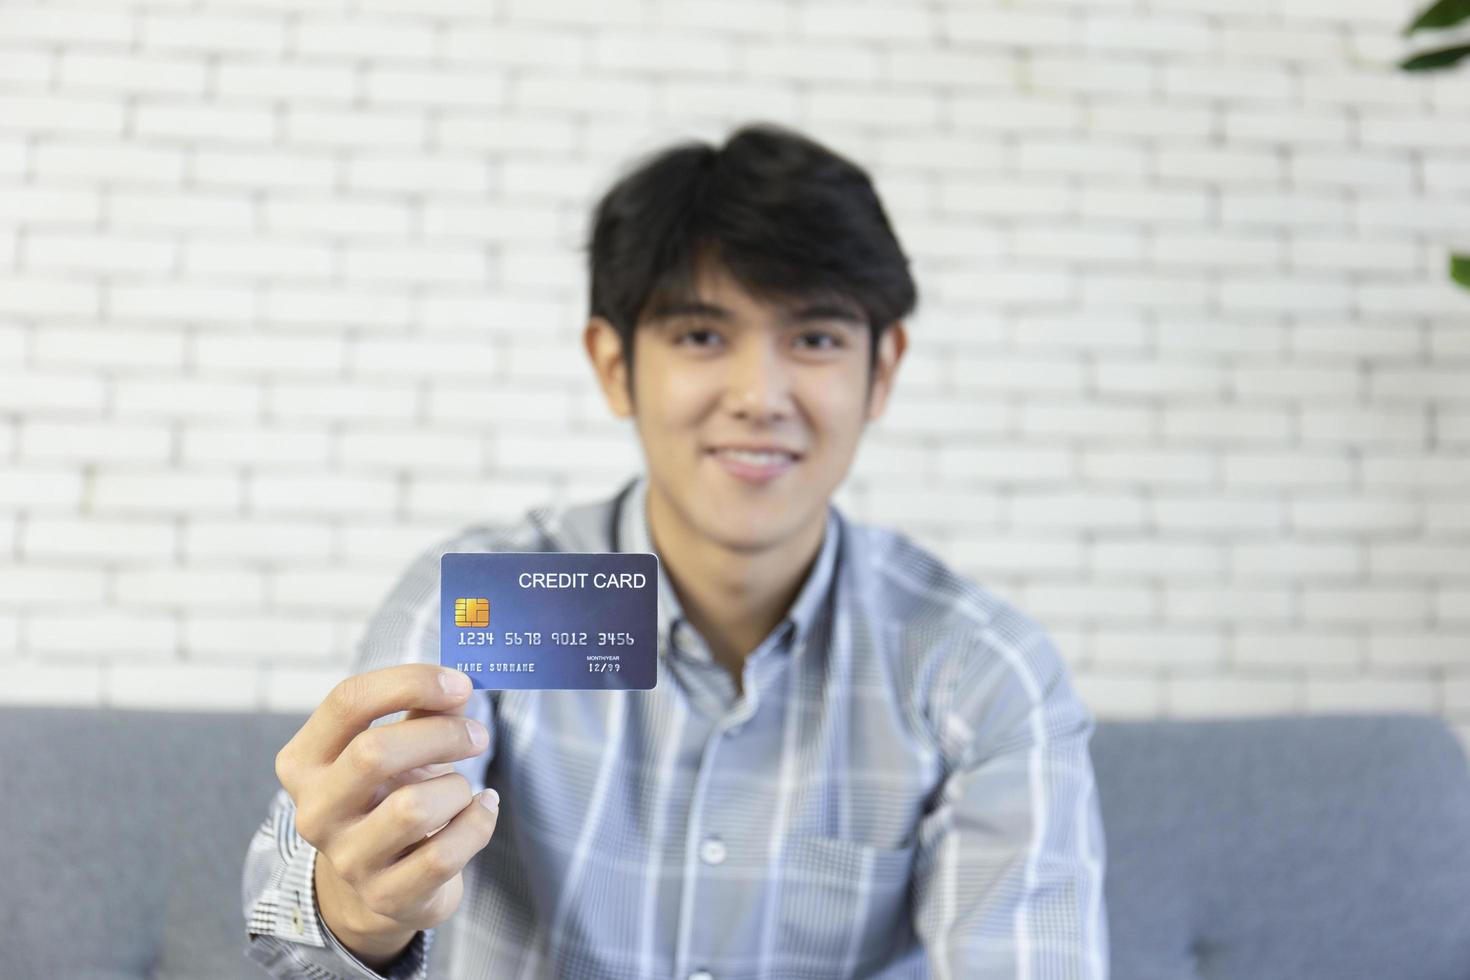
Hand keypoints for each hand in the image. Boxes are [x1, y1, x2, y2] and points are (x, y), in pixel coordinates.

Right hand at [274, 664, 498, 967]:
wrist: (381, 886)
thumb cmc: (389, 798)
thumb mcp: (394, 748)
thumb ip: (421, 711)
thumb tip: (459, 686)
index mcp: (306, 761)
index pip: (348, 701)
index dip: (411, 682)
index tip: (459, 684)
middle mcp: (315, 811)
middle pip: (374, 752)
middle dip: (442, 734)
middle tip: (477, 735)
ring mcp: (347, 860)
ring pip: (414, 808)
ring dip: (457, 788)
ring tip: (462, 790)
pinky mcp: (386, 897)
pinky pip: (444, 855)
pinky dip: (478, 823)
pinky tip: (482, 810)